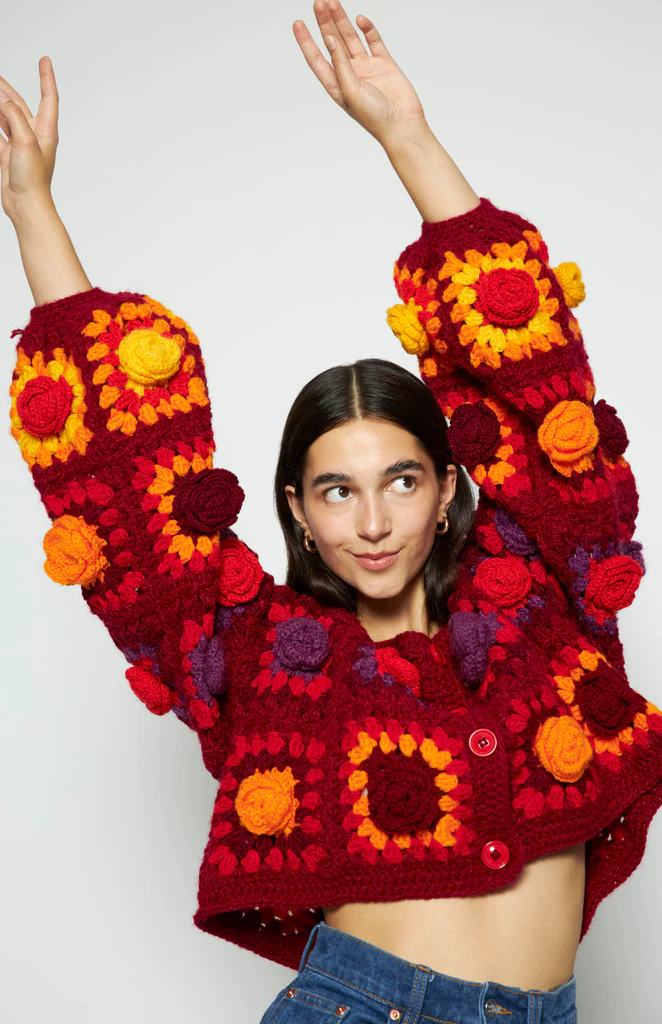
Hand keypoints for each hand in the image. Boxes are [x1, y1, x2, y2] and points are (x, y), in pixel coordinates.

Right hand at [0, 57, 58, 221]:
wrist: (25, 205)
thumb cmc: (33, 179)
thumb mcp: (25, 142)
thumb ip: (15, 117)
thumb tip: (5, 101)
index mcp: (46, 131)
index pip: (48, 98)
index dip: (46, 78)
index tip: (44, 60)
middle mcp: (34, 136)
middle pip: (19, 105)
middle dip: (6, 89)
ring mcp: (20, 145)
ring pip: (5, 116)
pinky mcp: (8, 155)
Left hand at [293, 0, 426, 146]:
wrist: (402, 124)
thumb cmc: (375, 117)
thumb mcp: (350, 91)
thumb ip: (340, 64)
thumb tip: (330, 39)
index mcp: (337, 85)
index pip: (317, 59)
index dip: (306, 42)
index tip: (298, 23)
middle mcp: (350, 74)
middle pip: (333, 43)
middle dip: (324, 23)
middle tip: (318, 3)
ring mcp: (367, 67)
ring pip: (351, 38)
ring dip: (342, 20)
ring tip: (332, 2)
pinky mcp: (384, 63)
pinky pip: (374, 41)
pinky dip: (367, 29)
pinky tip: (360, 19)